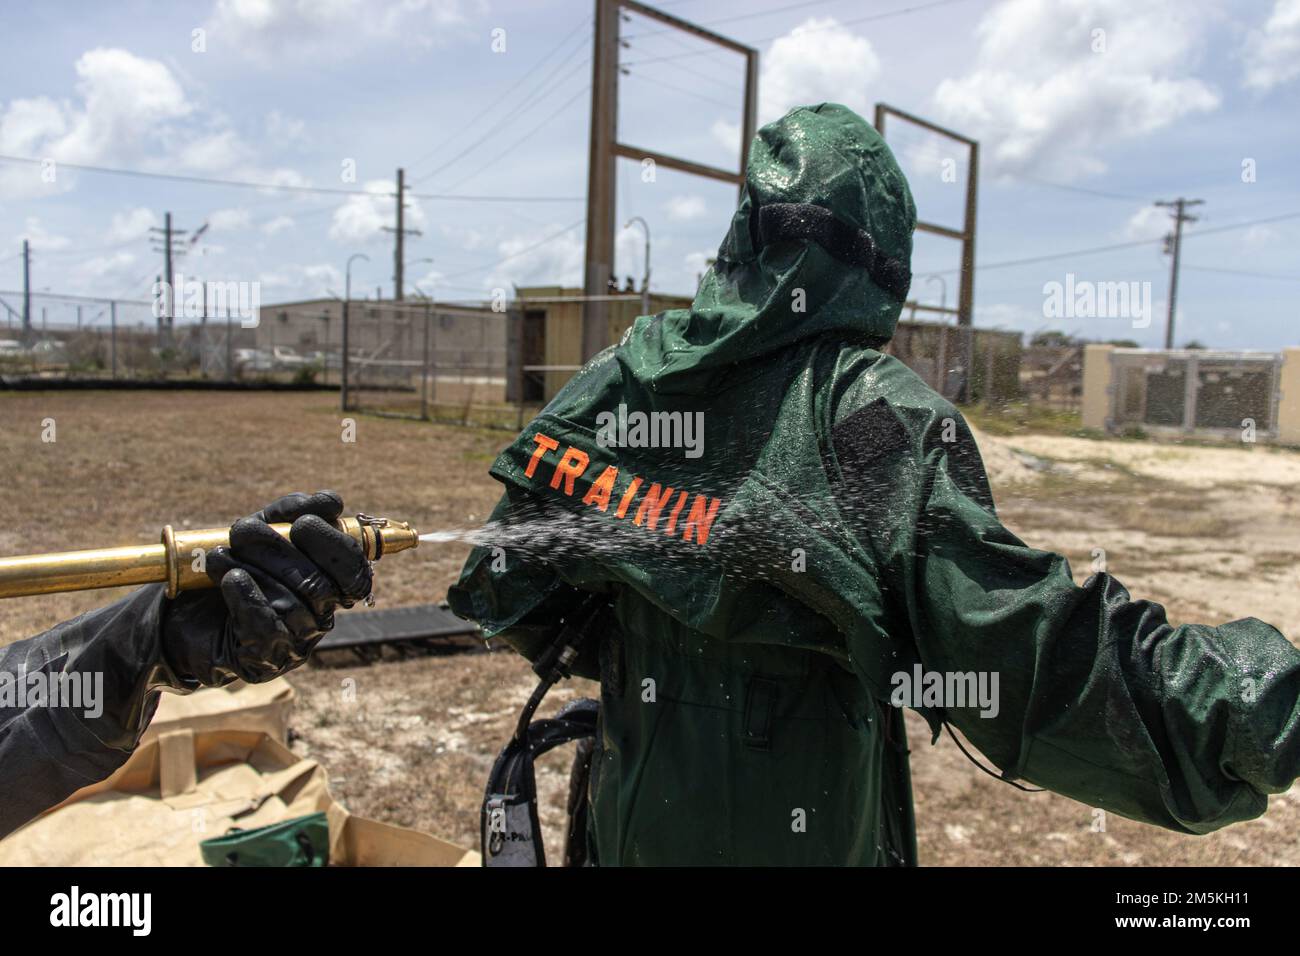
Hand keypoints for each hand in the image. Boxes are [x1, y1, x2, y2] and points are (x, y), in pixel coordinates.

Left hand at [159, 491, 372, 687]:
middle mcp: (320, 617)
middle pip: (320, 586)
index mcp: (330, 586)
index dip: (336, 546)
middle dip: (279, 551)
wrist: (180, 610)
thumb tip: (332, 502)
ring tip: (218, 555)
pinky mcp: (263, 659)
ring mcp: (295, 642)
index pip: (355, 573)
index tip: (302, 523)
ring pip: (291, 604)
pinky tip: (229, 580)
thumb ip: (293, 513)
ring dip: (252, 570)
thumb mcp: (261, 531)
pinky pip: (266, 627)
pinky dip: (247, 597)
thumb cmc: (231, 566)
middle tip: (242, 529)